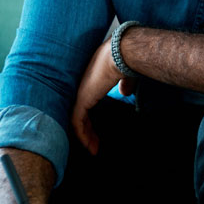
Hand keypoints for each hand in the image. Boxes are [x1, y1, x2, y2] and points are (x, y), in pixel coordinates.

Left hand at [71, 38, 135, 155]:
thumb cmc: (125, 60)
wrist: (121, 54)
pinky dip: (83, 136)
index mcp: (92, 79)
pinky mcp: (81, 100)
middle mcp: (83, 86)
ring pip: (77, 120)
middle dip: (88, 130)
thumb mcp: (125, 75)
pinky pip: (77, 123)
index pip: (86, 102)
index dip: (91, 117)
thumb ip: (124, 84)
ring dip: (85, 136)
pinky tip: (90, 146)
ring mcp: (80, 93)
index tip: (97, 130)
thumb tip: (126, 92)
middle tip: (94, 144)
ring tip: (93, 149)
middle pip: (81, 113)